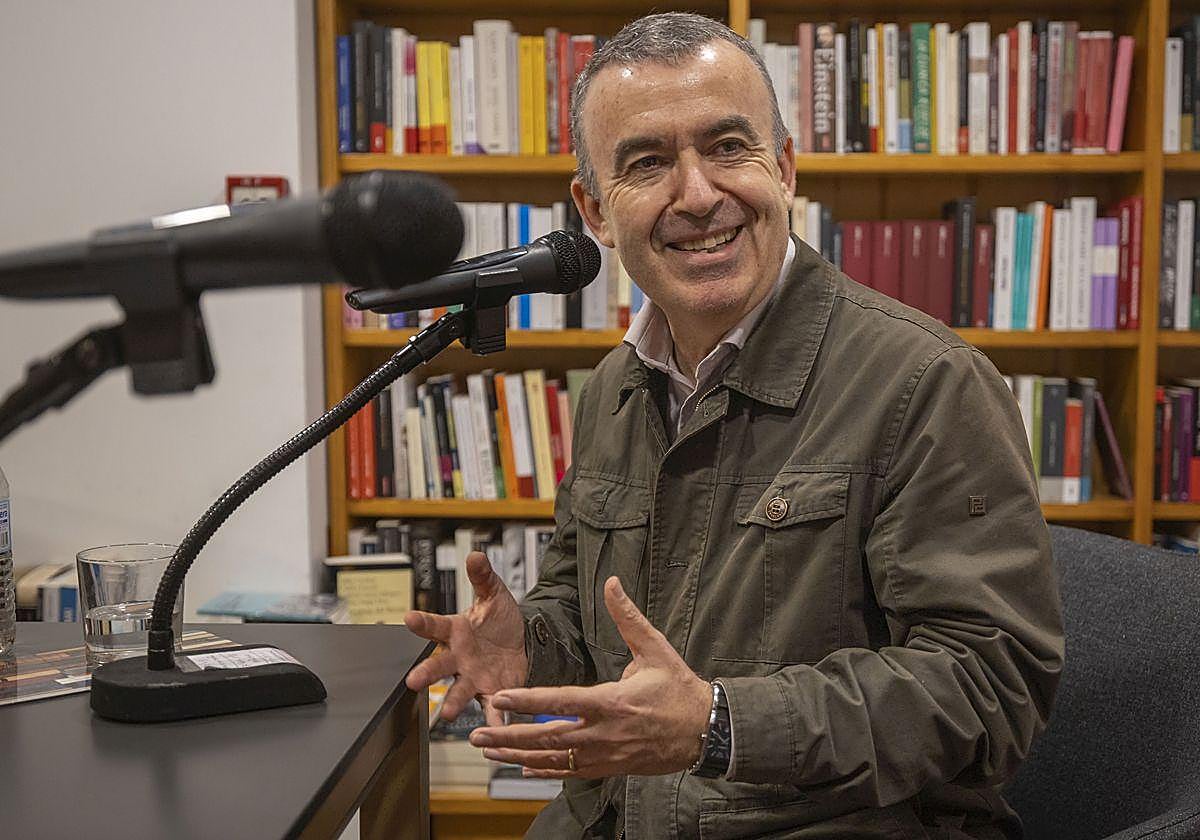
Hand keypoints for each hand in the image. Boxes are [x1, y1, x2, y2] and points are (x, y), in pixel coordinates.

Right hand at [404, 551, 527, 723]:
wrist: (521, 642)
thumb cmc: (498, 619)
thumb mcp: (494, 594)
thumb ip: (483, 577)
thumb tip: (475, 555)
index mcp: (455, 632)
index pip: (434, 625)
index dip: (421, 622)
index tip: (409, 617)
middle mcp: (459, 658)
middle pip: (438, 666)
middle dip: (425, 673)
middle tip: (412, 681)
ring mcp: (473, 678)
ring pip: (459, 692)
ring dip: (452, 703)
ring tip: (446, 715)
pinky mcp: (492, 693)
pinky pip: (491, 708)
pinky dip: (493, 719)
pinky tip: (494, 730)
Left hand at [467, 576, 712, 777]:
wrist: (705, 729)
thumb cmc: (679, 689)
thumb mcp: (656, 648)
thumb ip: (628, 617)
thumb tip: (612, 584)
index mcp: (612, 701)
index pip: (560, 702)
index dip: (528, 700)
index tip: (501, 698)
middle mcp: (605, 732)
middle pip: (548, 738)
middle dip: (509, 736)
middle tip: (478, 734)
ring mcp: (607, 754)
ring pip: (554, 759)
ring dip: (519, 755)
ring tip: (490, 750)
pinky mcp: (612, 767)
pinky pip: (572, 771)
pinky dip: (546, 770)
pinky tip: (524, 767)